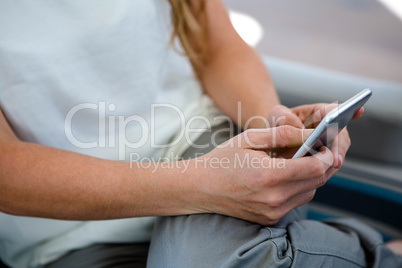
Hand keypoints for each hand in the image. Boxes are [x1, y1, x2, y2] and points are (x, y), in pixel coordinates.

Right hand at [191, 125, 335, 225]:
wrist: (201, 188)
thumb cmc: (223, 160)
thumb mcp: (250, 138)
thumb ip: (283, 134)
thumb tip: (311, 133)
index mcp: (269, 174)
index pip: (316, 167)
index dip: (327, 154)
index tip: (326, 144)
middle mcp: (274, 198)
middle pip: (318, 181)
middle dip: (323, 164)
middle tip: (317, 149)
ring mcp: (272, 211)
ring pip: (310, 192)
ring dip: (311, 177)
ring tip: (300, 162)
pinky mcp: (270, 219)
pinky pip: (296, 202)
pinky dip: (298, 188)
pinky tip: (286, 176)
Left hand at [268, 103, 362, 167]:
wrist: (272, 142)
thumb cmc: (277, 124)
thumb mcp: (277, 115)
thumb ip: (287, 118)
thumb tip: (302, 130)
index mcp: (319, 112)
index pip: (334, 110)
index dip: (347, 111)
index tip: (357, 110)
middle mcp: (330, 128)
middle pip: (341, 135)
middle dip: (339, 143)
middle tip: (337, 152)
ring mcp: (330, 145)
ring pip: (339, 151)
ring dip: (336, 157)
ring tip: (333, 163)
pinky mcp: (325, 160)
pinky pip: (330, 165)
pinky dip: (327, 168)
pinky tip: (322, 173)